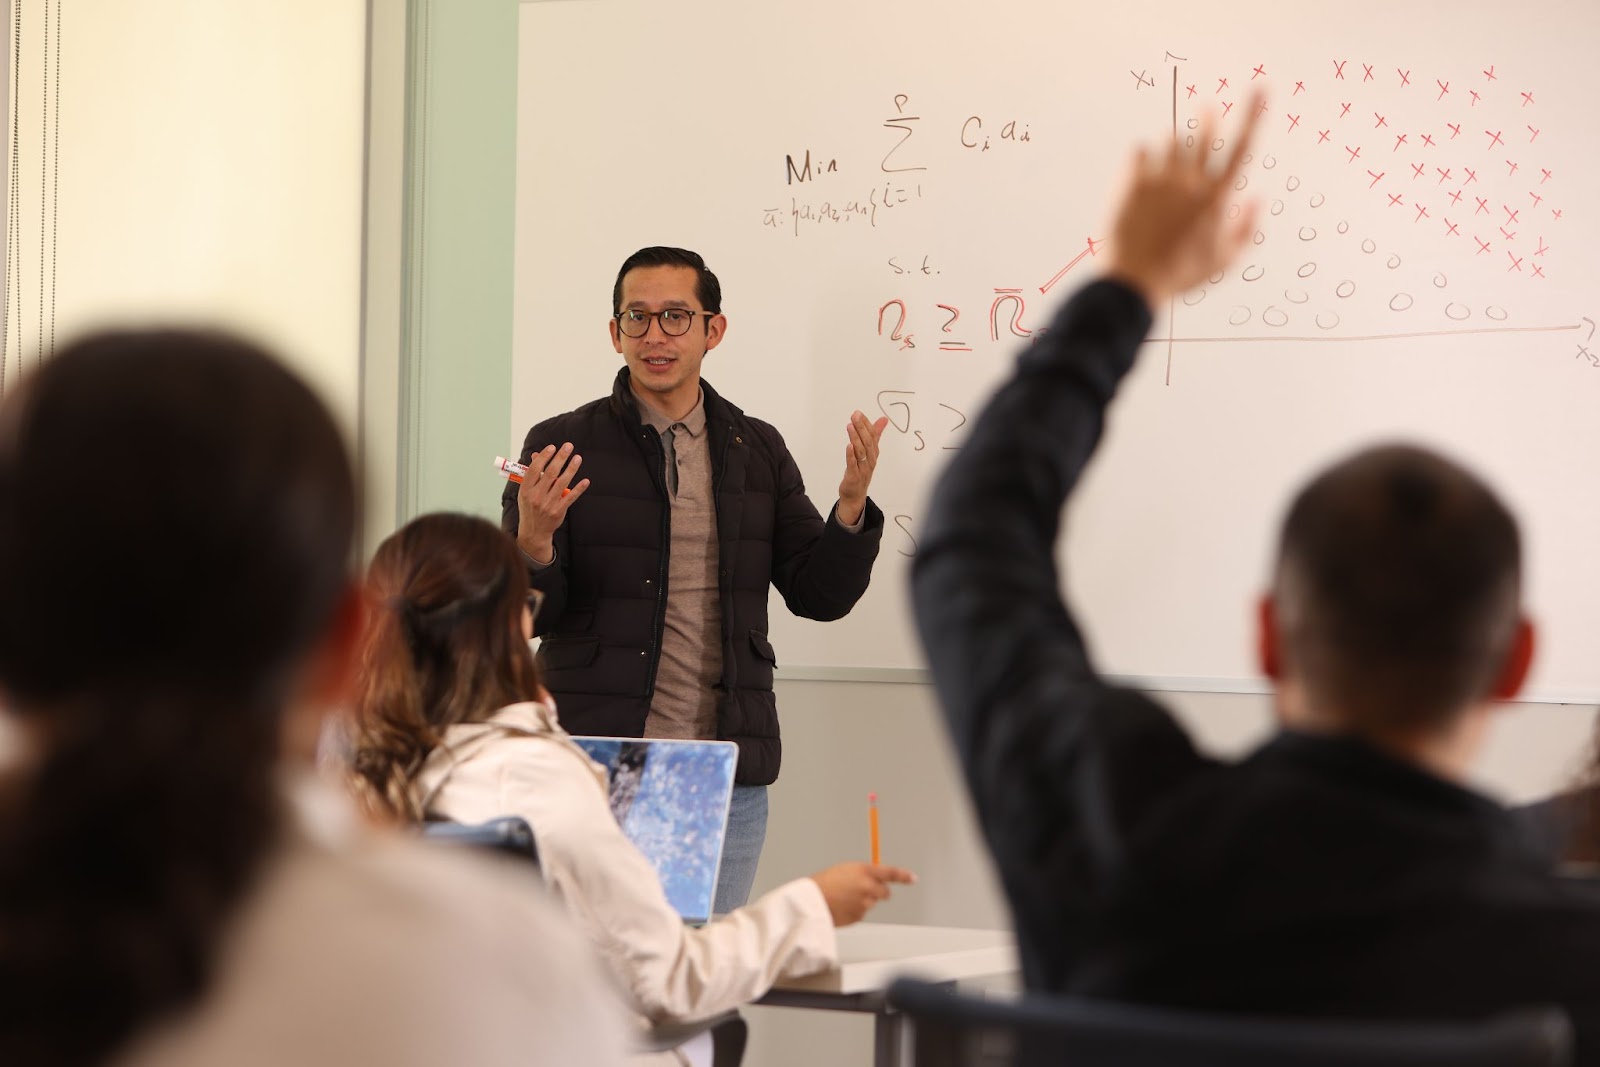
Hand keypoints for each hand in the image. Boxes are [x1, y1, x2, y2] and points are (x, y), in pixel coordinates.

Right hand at [515, 442, 590, 562]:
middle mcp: (536, 496)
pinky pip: (570, 497)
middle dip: (560, 457)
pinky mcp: (559, 511)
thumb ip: (532, 474)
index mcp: (526, 489)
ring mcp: (548, 504)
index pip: (535, 469)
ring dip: (571, 469)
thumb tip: (538, 455)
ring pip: (562, 482)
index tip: (552, 447)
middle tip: (568, 446)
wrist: (534, 531)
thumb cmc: (530, 507)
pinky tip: (585, 481)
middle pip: (550, 473)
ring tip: (577, 458)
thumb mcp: (526, 491)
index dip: (544, 457)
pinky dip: (579, 488)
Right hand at [809, 862, 916, 925]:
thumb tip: (872, 878)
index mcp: (864, 871)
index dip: (903, 876)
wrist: (811, 902)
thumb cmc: (823, 884)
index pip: (890, 873)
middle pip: (884, 892)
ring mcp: (865, 903)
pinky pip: (861, 913)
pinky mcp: (859, 917)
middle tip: (860, 891)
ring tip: (843, 899)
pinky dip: (854, 911)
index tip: (912, 878)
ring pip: (871, 904)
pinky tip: (841, 907)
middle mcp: (868, 887)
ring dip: (862, 902)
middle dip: (877, 892)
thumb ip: (861, 873)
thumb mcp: (844, 870)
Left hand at [837, 411, 888, 525]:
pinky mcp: (854, 476)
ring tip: (850, 426)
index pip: (872, 435)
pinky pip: (853, 464)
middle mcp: (870, 459)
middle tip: (855, 416)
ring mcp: (863, 468)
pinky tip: (848, 446)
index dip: (866, 424)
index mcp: (874, 453)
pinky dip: (851, 455)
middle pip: (868, 442)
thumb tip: (884, 419)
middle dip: (861, 428)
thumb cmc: (862, 470)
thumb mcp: (869, 451)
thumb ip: (875, 434)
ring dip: (856, 438)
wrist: (855, 494)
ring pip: (861, 452)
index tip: (859, 413)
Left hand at [1103, 90, 1264, 308]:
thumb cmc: (1182, 275)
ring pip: (1171, 139)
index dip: (1254, 115)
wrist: (1135, 282)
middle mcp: (1191, 183)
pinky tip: (1143, 166)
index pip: (1243, 147)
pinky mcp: (1132, 184)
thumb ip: (1248, 228)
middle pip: (1204, 134)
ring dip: (1175, 140)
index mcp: (1217, 198)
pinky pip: (1139, 150)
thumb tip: (1258, 199)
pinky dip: (1143, 153)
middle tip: (1205, 111)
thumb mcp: (1225, 261)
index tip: (1261, 90)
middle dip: (1207, 118)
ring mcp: (1160, 181)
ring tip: (1171, 157)